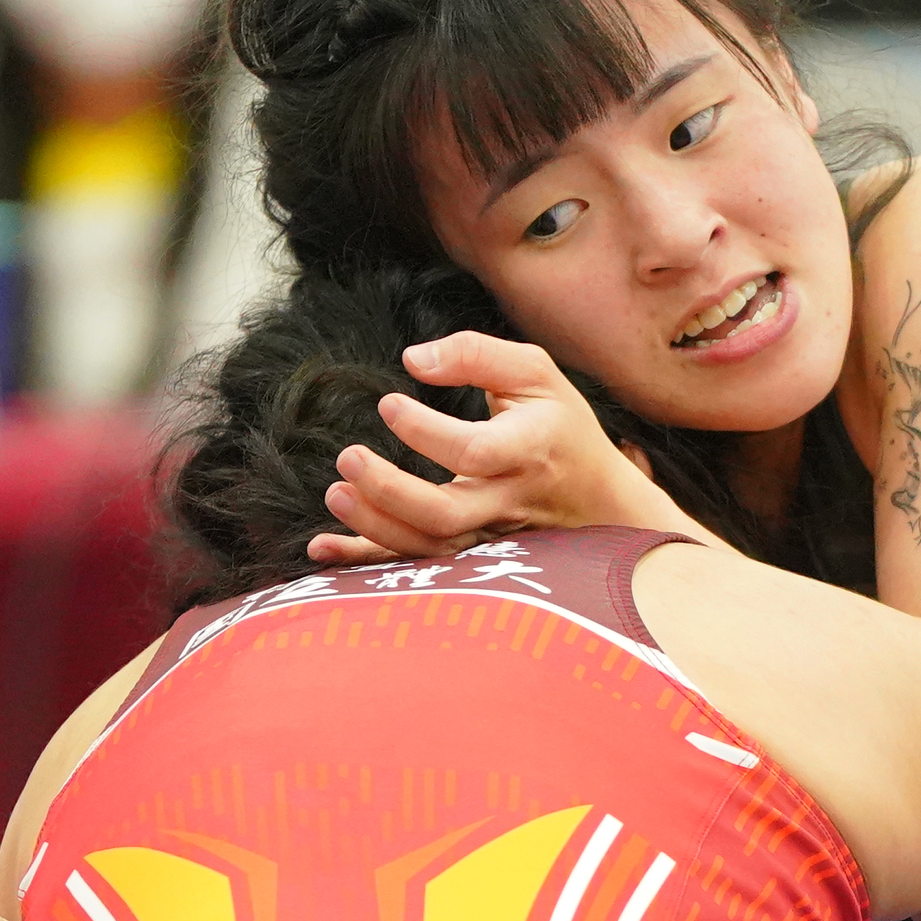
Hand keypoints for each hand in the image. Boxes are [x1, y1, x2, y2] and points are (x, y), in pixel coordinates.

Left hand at [306, 331, 683, 564]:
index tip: (388, 403)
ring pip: (429, 548)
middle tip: (348, 456)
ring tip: (336, 492)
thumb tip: (412, 358)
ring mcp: (488, 536)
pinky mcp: (469, 555)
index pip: (473, 451)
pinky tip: (321, 547)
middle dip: (390, 490)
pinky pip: (415, 566)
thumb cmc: (559, 426)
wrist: (599, 500)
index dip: (425, 432)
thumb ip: (475, 354)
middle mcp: (508, 501)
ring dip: (374, 527)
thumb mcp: (536, 372)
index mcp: (528, 449)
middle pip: (446, 513)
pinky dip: (366, 560)